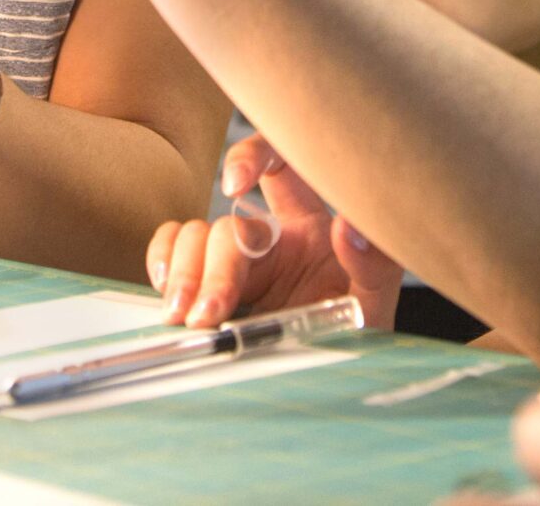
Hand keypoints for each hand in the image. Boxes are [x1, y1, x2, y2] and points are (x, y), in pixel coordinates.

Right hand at [145, 135, 402, 329]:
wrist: (333, 382)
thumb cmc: (357, 334)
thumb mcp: (377, 301)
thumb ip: (375, 263)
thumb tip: (350, 228)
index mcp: (310, 227)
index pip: (281, 165)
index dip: (252, 157)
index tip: (233, 185)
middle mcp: (269, 237)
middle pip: (228, 225)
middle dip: (215, 268)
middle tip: (209, 312)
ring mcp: (234, 261)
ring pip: (194, 238)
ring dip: (185, 274)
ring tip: (186, 317)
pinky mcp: (208, 285)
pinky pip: (172, 252)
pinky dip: (163, 264)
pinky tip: (167, 293)